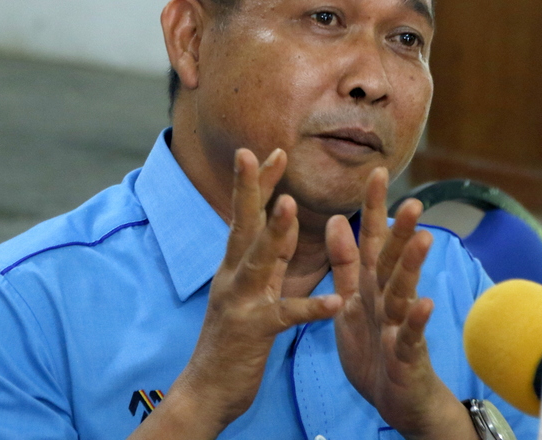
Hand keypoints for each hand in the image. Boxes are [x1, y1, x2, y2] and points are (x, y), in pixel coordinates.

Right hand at [138, 148, 341, 439]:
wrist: (207, 390)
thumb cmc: (232, 341)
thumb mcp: (247, 292)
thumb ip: (264, 260)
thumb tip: (279, 224)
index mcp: (234, 266)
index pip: (247, 216)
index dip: (259, 183)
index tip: (273, 150)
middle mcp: (232, 277)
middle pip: (242, 225)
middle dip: (250, 188)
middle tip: (256, 153)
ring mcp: (240, 302)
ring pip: (257, 260)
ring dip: (274, 232)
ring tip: (290, 205)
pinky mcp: (254, 332)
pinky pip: (286, 315)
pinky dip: (310, 307)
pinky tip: (334, 301)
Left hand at [326, 168, 476, 439]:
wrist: (394, 398)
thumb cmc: (373, 347)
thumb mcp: (350, 301)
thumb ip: (343, 263)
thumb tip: (334, 220)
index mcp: (370, 283)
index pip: (372, 238)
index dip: (373, 207)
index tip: (376, 172)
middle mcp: (387, 297)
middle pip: (393, 259)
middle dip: (402, 230)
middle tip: (412, 199)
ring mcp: (400, 325)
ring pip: (404, 291)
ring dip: (412, 266)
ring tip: (422, 239)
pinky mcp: (406, 354)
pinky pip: (410, 336)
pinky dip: (416, 321)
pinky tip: (424, 304)